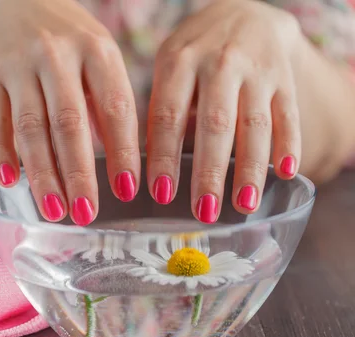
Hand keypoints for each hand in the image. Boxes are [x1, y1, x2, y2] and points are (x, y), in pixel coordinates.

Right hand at [0, 0, 139, 225]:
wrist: (13, 0)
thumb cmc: (67, 39)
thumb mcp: (98, 56)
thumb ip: (108, 102)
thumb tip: (119, 163)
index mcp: (96, 50)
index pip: (115, 107)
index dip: (122, 152)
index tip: (127, 190)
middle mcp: (57, 54)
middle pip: (69, 123)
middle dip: (79, 173)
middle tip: (86, 212)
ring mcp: (18, 64)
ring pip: (30, 127)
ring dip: (42, 174)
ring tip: (53, 209)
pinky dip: (1, 153)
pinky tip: (10, 182)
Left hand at [147, 0, 303, 222]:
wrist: (244, 13)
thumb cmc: (196, 53)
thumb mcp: (169, 68)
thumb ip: (163, 109)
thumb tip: (151, 167)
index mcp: (179, 61)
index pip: (169, 114)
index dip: (165, 156)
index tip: (161, 193)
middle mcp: (219, 63)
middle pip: (215, 124)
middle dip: (209, 172)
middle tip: (204, 211)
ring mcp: (256, 70)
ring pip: (255, 125)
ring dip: (250, 169)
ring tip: (243, 205)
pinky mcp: (285, 78)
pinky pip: (289, 114)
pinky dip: (289, 144)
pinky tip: (287, 173)